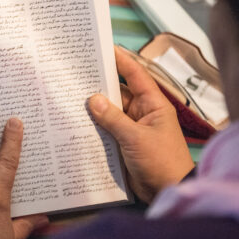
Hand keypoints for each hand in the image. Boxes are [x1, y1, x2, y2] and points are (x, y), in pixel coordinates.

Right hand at [88, 46, 194, 202]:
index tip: (105, 47)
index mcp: (152, 105)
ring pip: (109, 112)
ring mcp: (132, 129)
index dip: (122, 60)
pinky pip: (106, 129)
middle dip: (99, 85)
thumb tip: (93, 99)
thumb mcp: (136, 138)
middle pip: (117, 93)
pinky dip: (94, 126)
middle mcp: (142, 113)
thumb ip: (113, 118)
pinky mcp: (123, 144)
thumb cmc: (161, 161)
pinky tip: (76, 122)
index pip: (136, 75)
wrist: (168, 191)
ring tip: (70, 96)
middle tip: (77, 73)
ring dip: (94, 108)